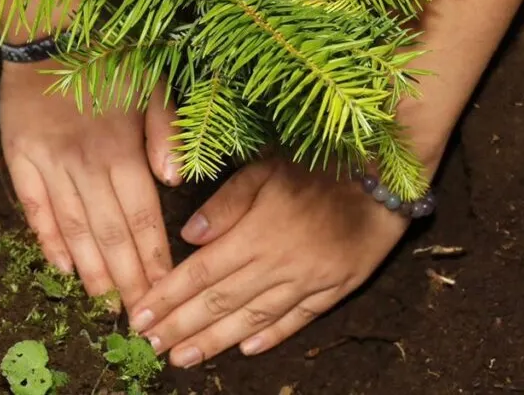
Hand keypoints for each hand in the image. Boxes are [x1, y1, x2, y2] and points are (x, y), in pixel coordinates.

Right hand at [0, 58, 180, 312]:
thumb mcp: (154, 83)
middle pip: (110, 235)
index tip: (163, 291)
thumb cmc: (112, 52)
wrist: (50, 24)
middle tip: (138, 316)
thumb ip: (168, 132)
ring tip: (103, 302)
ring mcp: (49, 163)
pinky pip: (33, 207)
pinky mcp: (19, 156)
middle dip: (126, 279)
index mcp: (122, 149)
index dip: (152, 260)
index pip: (142, 219)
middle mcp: (85, 164)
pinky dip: (47, 238)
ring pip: (73, 229)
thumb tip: (175, 182)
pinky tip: (60, 266)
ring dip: (90, 270)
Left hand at [129, 158, 410, 366]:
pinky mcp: (334, 289)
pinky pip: (297, 319)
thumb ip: (226, 202)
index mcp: (257, 233)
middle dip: (181, 326)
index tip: (140, 317)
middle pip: (220, 302)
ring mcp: (307, 281)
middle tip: (150, 347)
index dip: (169, 298)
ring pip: (254, 318)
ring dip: (216, 341)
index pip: (201, 273)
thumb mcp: (266, 167)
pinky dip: (271, 336)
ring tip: (184, 358)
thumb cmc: (318, 165)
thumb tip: (189, 235)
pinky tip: (246, 350)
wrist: (384, 177)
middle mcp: (278, 264)